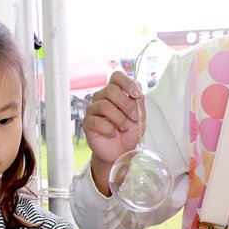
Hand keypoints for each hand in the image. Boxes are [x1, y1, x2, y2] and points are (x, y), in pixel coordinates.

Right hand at [84, 72, 145, 191]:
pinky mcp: (88, 123)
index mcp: (115, 93)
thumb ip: (139, 102)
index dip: (127, 82)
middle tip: (133, 116)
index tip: (136, 94)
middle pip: (110, 90)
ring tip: (123, 128)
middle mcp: (102, 98)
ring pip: (104, 105)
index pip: (116, 76)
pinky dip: (108, 128)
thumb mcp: (140, 117)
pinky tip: (112, 133)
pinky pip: (96, 121)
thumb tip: (138, 86)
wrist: (120, 152)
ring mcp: (93, 110)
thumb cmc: (128, 133)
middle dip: (125, 104)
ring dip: (118, 118)